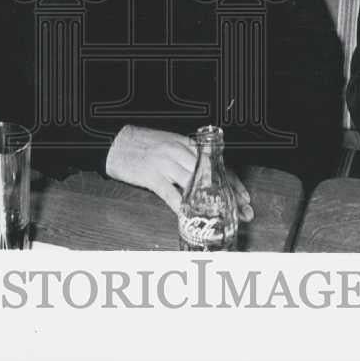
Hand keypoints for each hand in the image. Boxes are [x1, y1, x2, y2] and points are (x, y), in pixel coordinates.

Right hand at [105, 125, 252, 221]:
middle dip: (229, 196)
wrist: (114, 142)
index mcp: (185, 144)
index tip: (244, 197)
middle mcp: (179, 152)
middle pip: (212, 176)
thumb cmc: (141, 145)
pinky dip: (182, 206)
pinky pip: (170, 193)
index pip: (216, 164)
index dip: (233, 182)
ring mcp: (165, 164)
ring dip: (212, 204)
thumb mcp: (168, 146)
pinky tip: (190, 217)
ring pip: (196, 185)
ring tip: (223, 218)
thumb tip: (204, 179)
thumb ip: (185, 159)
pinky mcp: (151, 176)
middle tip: (243, 212)